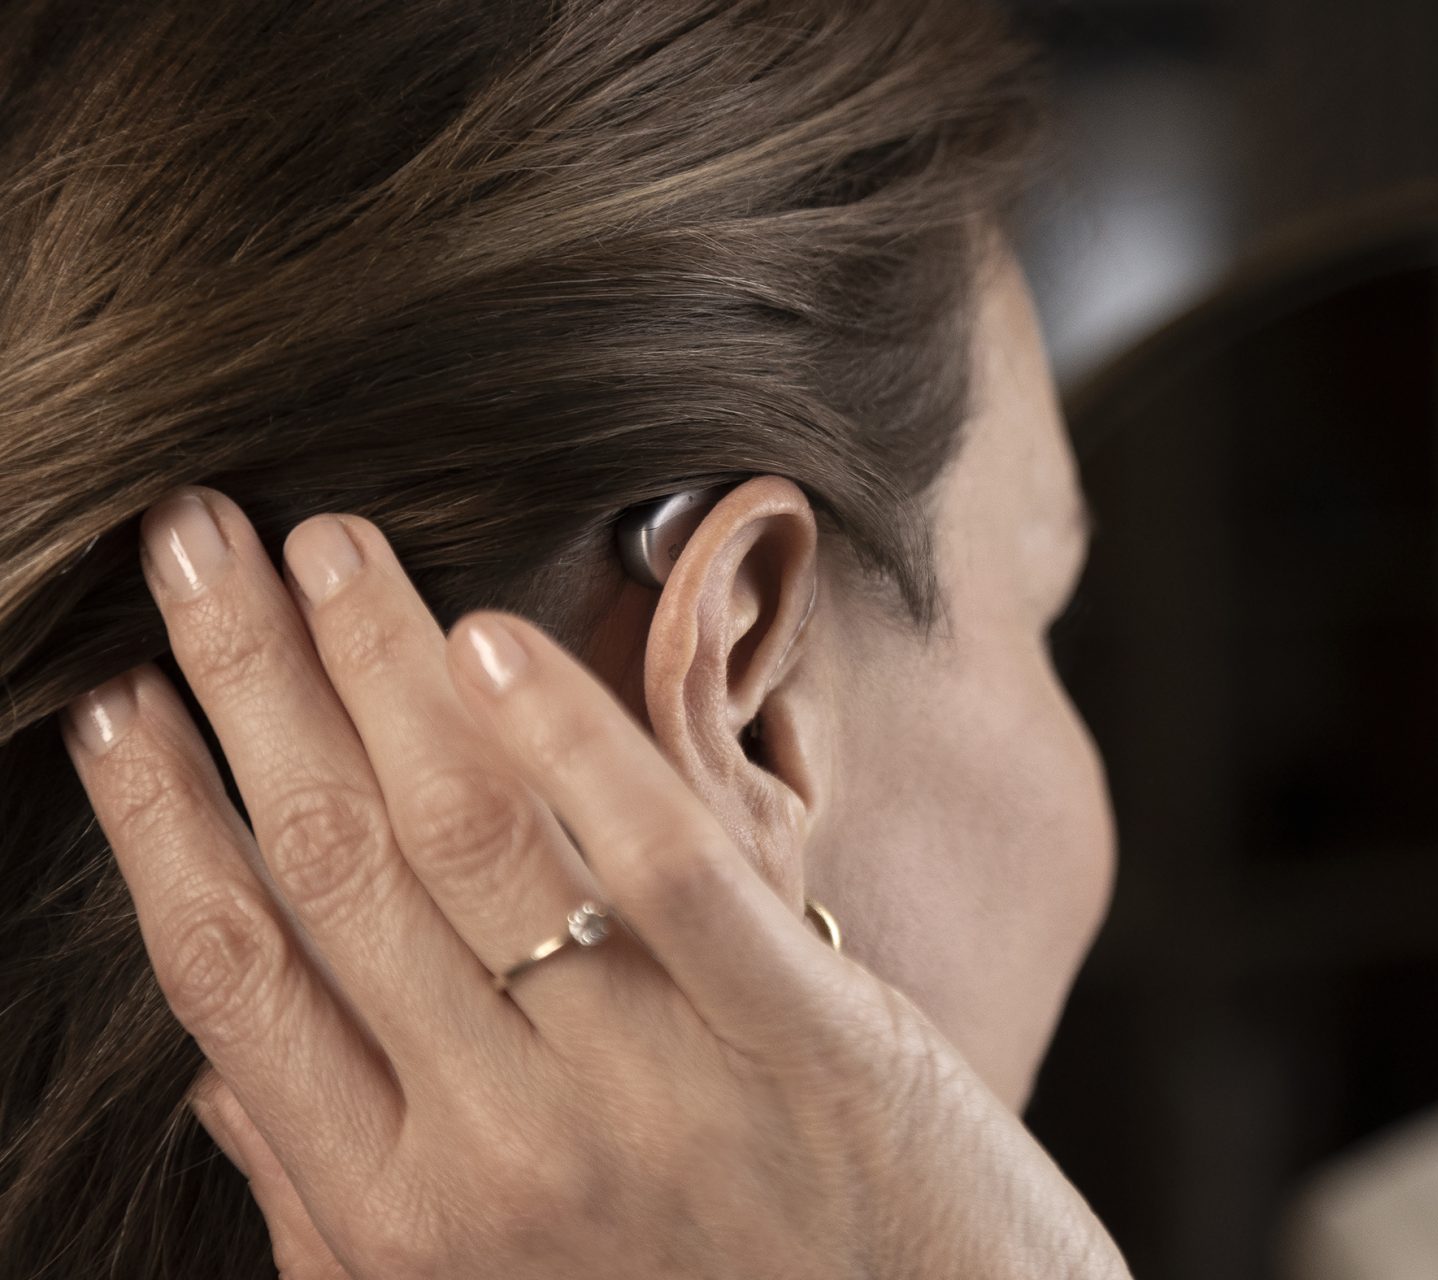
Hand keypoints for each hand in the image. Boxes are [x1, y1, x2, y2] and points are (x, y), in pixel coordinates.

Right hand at [59, 486, 1128, 1279]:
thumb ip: (339, 1207)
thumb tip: (222, 1076)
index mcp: (398, 1217)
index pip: (235, 975)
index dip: (159, 820)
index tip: (118, 702)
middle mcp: (500, 1154)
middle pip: (333, 867)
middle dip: (247, 685)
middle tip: (196, 547)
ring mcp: (650, 1090)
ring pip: (473, 839)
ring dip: (383, 668)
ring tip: (325, 547)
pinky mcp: (797, 1036)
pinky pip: (662, 863)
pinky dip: (577, 741)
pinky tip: (499, 640)